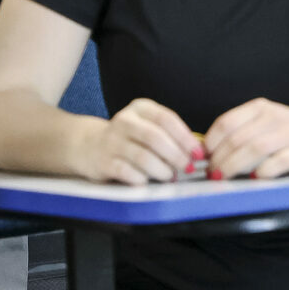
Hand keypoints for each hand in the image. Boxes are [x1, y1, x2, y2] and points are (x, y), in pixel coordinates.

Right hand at [74, 97, 198, 184]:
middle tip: (187, 167)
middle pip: (155, 137)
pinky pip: (127, 172)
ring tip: (169, 176)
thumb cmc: (130, 139)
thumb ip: (169, 135)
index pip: (166, 119)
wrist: (90, 146)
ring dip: (161, 169)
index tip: (198, 153)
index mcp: (140, 108)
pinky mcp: (104, 161)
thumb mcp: (147, 126)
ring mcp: (112, 141)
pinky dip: (141, 178)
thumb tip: (197, 153)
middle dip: (176, 155)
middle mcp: (124, 121)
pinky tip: (147, 181)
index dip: (185, 137)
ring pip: (142, 156)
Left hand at [204, 98, 288, 179]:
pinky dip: (262, 171)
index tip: (204, 158)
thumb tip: (210, 153)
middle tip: (212, 174)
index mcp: (260, 108)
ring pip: (253, 149)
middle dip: (219, 159)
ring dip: (234, 166)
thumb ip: (243, 132)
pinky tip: (255, 177)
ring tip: (224, 177)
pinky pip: (278, 162)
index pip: (226, 122)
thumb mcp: (267, 122)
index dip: (211, 142)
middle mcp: (273, 118)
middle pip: (236, 139)